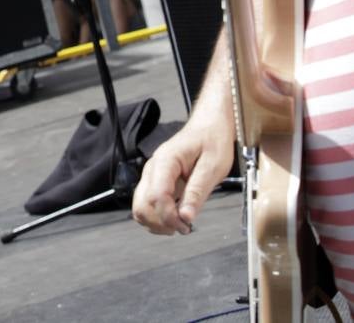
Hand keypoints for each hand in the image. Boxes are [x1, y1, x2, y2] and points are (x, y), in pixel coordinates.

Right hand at [131, 117, 234, 234]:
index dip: (169, 216)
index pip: (156, 195)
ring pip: (140, 208)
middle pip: (141, 205)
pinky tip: (175, 217)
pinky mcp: (156, 181)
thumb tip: (186, 217)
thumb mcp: (213, 167)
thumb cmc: (213, 140)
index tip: (186, 226)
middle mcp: (153, 168)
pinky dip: (157, 217)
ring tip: (179, 225)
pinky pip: (147, 204)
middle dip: (160, 223)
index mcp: (166, 161)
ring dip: (156, 222)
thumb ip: (197, 192)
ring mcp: (152, 175)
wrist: (209, 125)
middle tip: (183, 228)